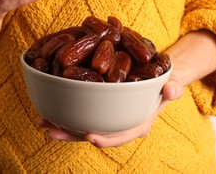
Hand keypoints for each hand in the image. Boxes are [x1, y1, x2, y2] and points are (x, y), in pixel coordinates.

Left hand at [38, 30, 215, 147]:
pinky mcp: (99, 106)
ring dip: (62, 125)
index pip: (122, 135)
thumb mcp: (172, 83)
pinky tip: (48, 107)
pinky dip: (65, 110)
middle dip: (72, 135)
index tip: (89, 136)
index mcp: (137, 122)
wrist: (158, 76)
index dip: (106, 139)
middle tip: (52, 132)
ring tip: (42, 121)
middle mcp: (119, 122)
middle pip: (95, 133)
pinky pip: (81, 111)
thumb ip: (173, 87)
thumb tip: (172, 90)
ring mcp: (107, 116)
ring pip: (83, 124)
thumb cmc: (165, 81)